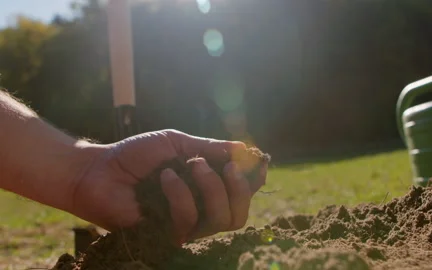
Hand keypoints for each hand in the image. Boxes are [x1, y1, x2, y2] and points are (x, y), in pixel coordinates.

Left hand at [69, 130, 267, 244]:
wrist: (100, 169)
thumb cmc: (136, 155)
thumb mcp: (176, 143)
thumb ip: (209, 148)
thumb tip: (244, 149)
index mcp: (205, 188)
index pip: (241, 193)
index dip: (254, 180)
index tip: (258, 162)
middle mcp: (200, 210)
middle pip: (238, 214)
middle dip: (239, 188)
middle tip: (227, 166)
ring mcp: (184, 225)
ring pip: (220, 220)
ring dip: (211, 187)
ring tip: (191, 165)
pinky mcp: (166, 236)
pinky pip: (188, 220)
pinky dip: (180, 193)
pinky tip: (164, 177)